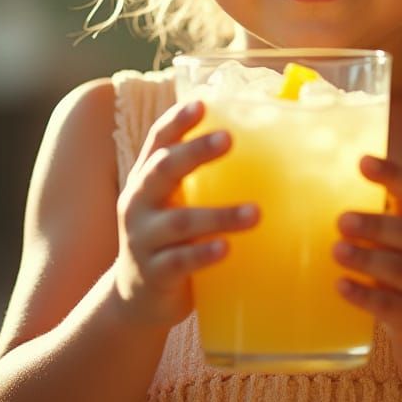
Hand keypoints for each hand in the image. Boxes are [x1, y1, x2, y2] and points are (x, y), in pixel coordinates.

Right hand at [114, 100, 258, 328]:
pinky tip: (226, 248)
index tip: (202, 103)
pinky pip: (179, 262)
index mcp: (147, 178)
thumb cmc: (171, 237)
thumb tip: (265, 145)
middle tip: (228, 139)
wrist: (136, 298)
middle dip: (195, 152)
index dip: (177, 121)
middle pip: (163, 170)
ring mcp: (143, 239)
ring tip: (255, 212)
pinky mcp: (155, 273)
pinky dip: (203, 253)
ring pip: (180, 221)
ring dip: (219, 215)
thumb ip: (203, 179)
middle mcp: (139, 202)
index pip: (158, 140)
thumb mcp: (176, 201)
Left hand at [334, 155, 401, 392]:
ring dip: (366, 258)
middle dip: (375, 224)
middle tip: (341, 221)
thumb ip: (378, 236)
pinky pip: (392, 306)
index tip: (363, 161)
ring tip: (336, 252)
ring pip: (399, 269)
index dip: (390, 176)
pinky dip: (365, 296)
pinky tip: (342, 288)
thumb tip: (316, 214)